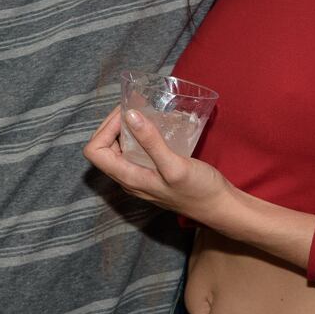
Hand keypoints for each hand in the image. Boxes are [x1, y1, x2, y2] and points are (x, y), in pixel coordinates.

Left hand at [83, 107, 230, 225]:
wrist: (219, 207)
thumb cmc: (198, 190)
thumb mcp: (174, 165)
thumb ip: (151, 142)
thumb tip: (129, 115)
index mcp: (128, 178)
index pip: (96, 151)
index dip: (105, 129)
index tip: (126, 114)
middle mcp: (128, 178)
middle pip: (104, 148)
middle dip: (114, 124)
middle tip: (134, 106)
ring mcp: (140, 176)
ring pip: (119, 149)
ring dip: (125, 128)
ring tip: (142, 111)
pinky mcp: (152, 172)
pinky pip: (135, 151)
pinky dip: (139, 135)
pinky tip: (155, 126)